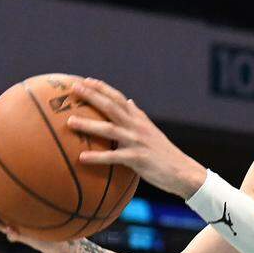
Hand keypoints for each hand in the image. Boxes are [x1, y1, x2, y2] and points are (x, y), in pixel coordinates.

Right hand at [0, 170, 49, 252]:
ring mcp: (8, 226)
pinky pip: (13, 236)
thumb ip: (39, 175)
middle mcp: (1, 214)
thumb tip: (46, 148)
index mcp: (2, 201)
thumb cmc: (48, 209)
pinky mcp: (20, 236)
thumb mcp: (43, 190)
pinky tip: (13, 231)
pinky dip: (12, 234)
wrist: (54, 236)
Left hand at [67, 78, 206, 197]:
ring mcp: (137, 142)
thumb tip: (130, 102)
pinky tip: (82, 158)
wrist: (183, 172)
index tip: (85, 81)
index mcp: (140, 119)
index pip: (119, 98)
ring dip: (88, 124)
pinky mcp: (137, 159)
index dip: (102, 88)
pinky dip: (97, 157)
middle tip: (74, 89)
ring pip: (109, 129)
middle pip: (111, 106)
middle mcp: (137, 126)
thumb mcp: (152, 131)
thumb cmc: (165, 154)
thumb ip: (139, 116)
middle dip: (92, 96)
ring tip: (70, 122)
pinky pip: (113, 157)